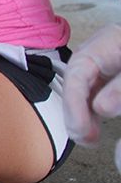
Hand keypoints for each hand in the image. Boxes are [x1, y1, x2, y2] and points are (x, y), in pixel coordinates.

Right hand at [63, 24, 120, 170]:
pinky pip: (92, 93)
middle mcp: (97, 53)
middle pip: (74, 83)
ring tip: (88, 138)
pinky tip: (94, 128)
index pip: (77, 74)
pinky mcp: (107, 75)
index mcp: (103, 44)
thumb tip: (101, 108)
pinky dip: (91, 112)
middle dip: (75, 112)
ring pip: (81, 90)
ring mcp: (101, 63)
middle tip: (84, 138)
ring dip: (81, 115)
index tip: (81, 130)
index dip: (75, 104)